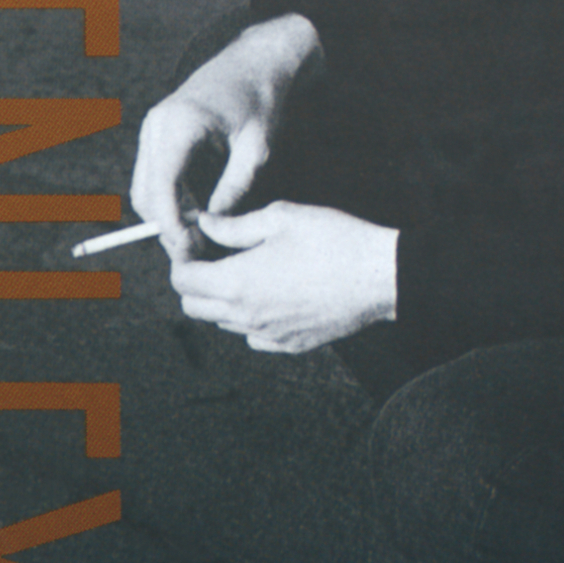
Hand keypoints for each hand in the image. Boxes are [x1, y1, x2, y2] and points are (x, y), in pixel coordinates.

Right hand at [130, 14, 321, 260]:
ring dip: (169, 214)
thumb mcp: (258, 147)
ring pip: (146, 187)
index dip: (170, 224)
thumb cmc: (262, 99)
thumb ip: (235, 187)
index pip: (161, 186)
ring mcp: (154, 127)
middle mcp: (157, 124)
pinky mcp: (159, 133)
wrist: (256, 61)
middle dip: (168, 225)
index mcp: (180, 124)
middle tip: (200, 250)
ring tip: (203, 235)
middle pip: (146, 193)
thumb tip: (213, 226)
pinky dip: (171, 198)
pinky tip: (199, 212)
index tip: (190, 249)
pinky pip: (155, 176)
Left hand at [170, 202, 397, 352]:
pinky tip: (273, 292)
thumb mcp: (281, 217)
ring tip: (248, 269)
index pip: (183, 280)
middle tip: (215, 255)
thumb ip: (234, 225)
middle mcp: (247, 316)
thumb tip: (205, 224)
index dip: (183, 257)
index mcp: (238, 282)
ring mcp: (269, 335)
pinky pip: (254, 336)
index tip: (197, 242)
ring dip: (223, 299)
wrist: (380, 277)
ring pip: (223, 323)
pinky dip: (251, 317)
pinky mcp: (291, 344)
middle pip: (194, 308)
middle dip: (194, 281)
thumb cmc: (334, 241)